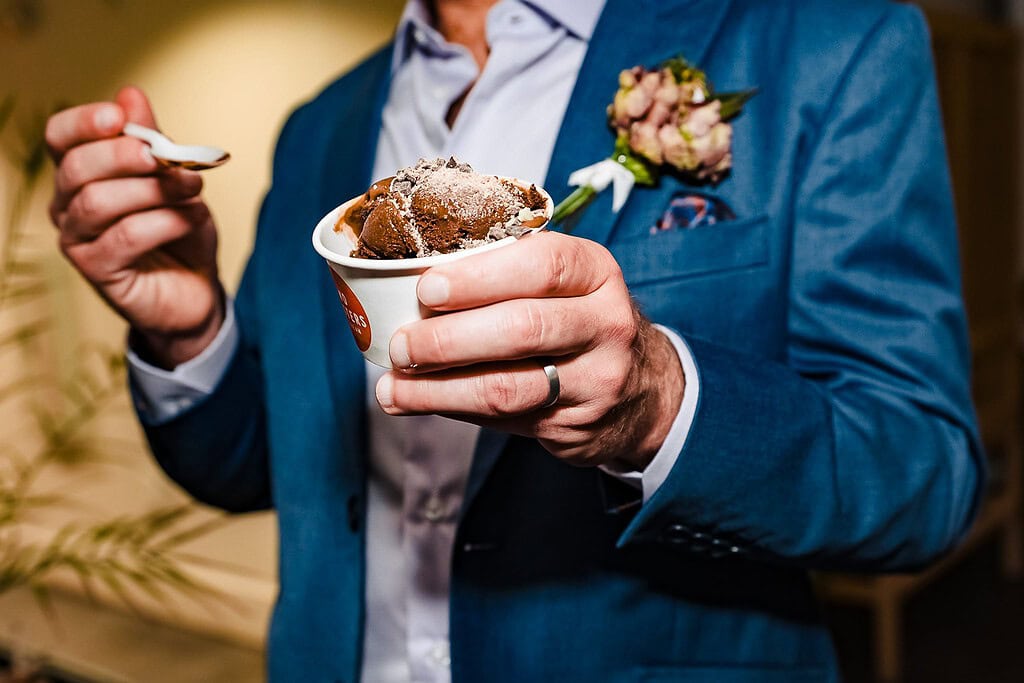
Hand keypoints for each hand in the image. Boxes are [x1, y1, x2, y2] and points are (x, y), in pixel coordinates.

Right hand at [46, 86, 223, 368]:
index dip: (82, 122)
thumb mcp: (172, 179)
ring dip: (152, 191)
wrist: (197, 288)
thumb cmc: (179, 231)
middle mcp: (68, 205)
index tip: (118, 116)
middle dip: (123, 155)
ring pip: (98, 202)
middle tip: (164, 156)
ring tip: (193, 190)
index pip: (59, 138)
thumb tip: (130, 95)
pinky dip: (165, 222)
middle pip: (75, 168)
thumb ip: (151, 141)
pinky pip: (125, 237)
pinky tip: (193, 218)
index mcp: (80, 174)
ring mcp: (77, 240)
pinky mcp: (97, 271)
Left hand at [375, 231, 684, 470]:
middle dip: (448, 339)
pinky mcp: (577, 425)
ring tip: (394, 387)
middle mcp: (606, 323)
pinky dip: (454, 409)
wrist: (641, 391)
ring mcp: (597, 379)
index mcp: (595, 272)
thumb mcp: (565, 284)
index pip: (542, 264)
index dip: (480, 277)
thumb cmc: (578, 320)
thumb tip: (407, 287)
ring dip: (439, 389)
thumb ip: (506, 278)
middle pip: (522, 328)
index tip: (427, 288)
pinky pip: (505, 419)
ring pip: (508, 387)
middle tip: (400, 345)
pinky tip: (419, 402)